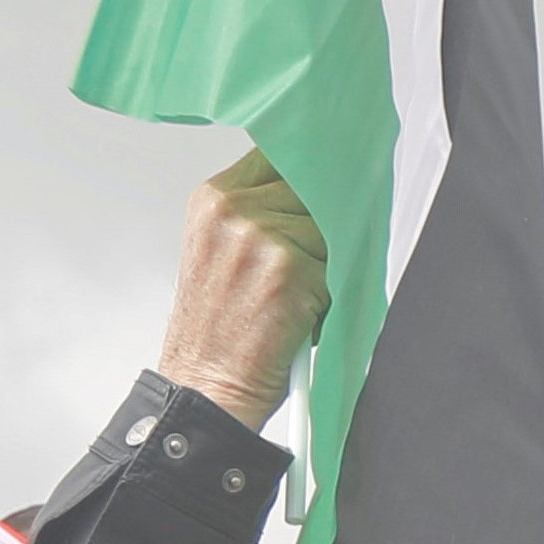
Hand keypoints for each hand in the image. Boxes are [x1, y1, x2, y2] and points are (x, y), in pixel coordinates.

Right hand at [159, 153, 332, 428]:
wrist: (207, 389)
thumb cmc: (219, 333)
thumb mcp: (225, 253)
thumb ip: (263, 213)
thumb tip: (321, 189)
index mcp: (213, 199)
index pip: (281, 155)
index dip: (309, 178)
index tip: (322, 193)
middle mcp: (232, 209)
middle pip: (313, 189)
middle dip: (320, 229)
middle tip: (295, 274)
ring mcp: (258, 235)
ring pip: (329, 230)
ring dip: (325, 266)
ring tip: (291, 301)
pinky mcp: (287, 268)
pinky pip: (337, 267)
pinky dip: (328, 297)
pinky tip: (296, 318)